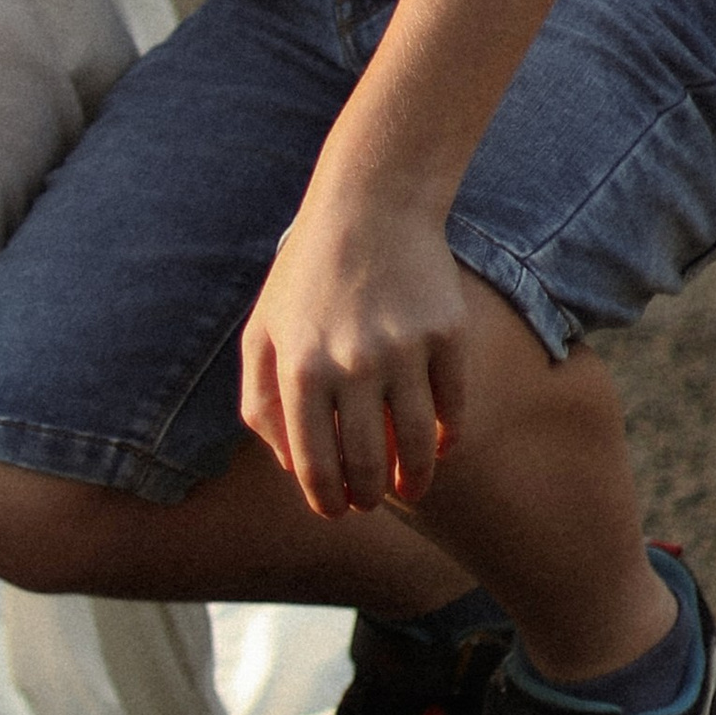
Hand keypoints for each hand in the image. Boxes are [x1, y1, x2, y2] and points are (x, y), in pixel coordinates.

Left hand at [238, 187, 469, 521]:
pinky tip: (439, 446)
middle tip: (370, 502)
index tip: (336, 510)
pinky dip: (448, 437)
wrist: (371, 205)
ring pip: (418, 447)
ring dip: (414, 479)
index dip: (326, 499)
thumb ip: (261, 401)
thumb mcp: (262, 329)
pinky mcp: (448, 335)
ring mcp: (405, 349)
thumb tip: (290, 467)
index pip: (315, 463)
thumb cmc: (307, 275)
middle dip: (368, 497)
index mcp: (300, 366)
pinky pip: (454, 409)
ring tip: (409, 487)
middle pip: (369, 465)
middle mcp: (353, 362)